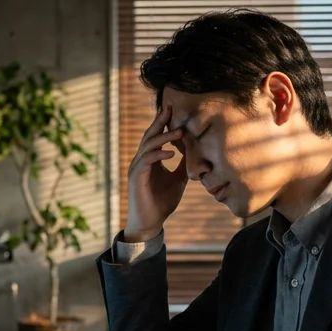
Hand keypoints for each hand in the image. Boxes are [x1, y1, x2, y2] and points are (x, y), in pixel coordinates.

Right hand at [125, 105, 188, 241]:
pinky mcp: (136, 178)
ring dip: (163, 138)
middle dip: (160, 122)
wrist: (150, 222)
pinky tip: (172, 153)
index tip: (173, 110)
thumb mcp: (178, 179)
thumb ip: (183, 165)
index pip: (155, 136)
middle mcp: (141, 160)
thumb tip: (195, 151)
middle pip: (149, 135)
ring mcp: (137, 168)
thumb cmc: (162, 202)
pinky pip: (147, 161)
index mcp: (150, 159)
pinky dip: (159, 155)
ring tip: (179, 131)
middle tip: (170, 108)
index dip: (163, 123)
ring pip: (148, 146)